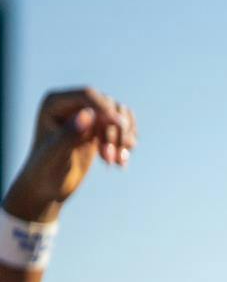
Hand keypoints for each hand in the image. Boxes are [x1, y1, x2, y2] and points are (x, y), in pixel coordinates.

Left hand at [4, 88, 135, 222]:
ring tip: (116, 162)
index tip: (121, 128)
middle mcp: (71, 104)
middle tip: (110, 158)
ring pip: (119, 114)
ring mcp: (87, 115)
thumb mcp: (55, 154)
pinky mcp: (98, 129)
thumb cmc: (45, 171)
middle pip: (107, 105)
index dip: (106, 109)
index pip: (88, 95)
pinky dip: (127, 144)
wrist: (46, 186)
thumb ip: (70, 134)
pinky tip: (120, 162)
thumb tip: (88, 115)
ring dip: (123, 138)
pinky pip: (123, 127)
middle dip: (114, 131)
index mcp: (55, 103)